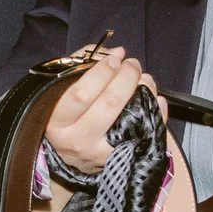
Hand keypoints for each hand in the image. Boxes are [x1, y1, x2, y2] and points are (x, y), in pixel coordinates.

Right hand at [43, 47, 162, 173]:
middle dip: (126, 77)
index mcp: (56, 121)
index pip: (80, 94)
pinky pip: (145, 133)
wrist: (67, 157)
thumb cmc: (64, 117)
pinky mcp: (118, 159)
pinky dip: (156, 112)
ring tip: (144, 78)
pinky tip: (155, 98)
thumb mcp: (61, 91)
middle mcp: (76, 139)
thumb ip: (81, 65)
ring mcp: (98, 152)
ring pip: (128, 118)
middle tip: (132, 64)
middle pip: (108, 104)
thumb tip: (115, 52)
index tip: (114, 58)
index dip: (101, 72)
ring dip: (143, 91)